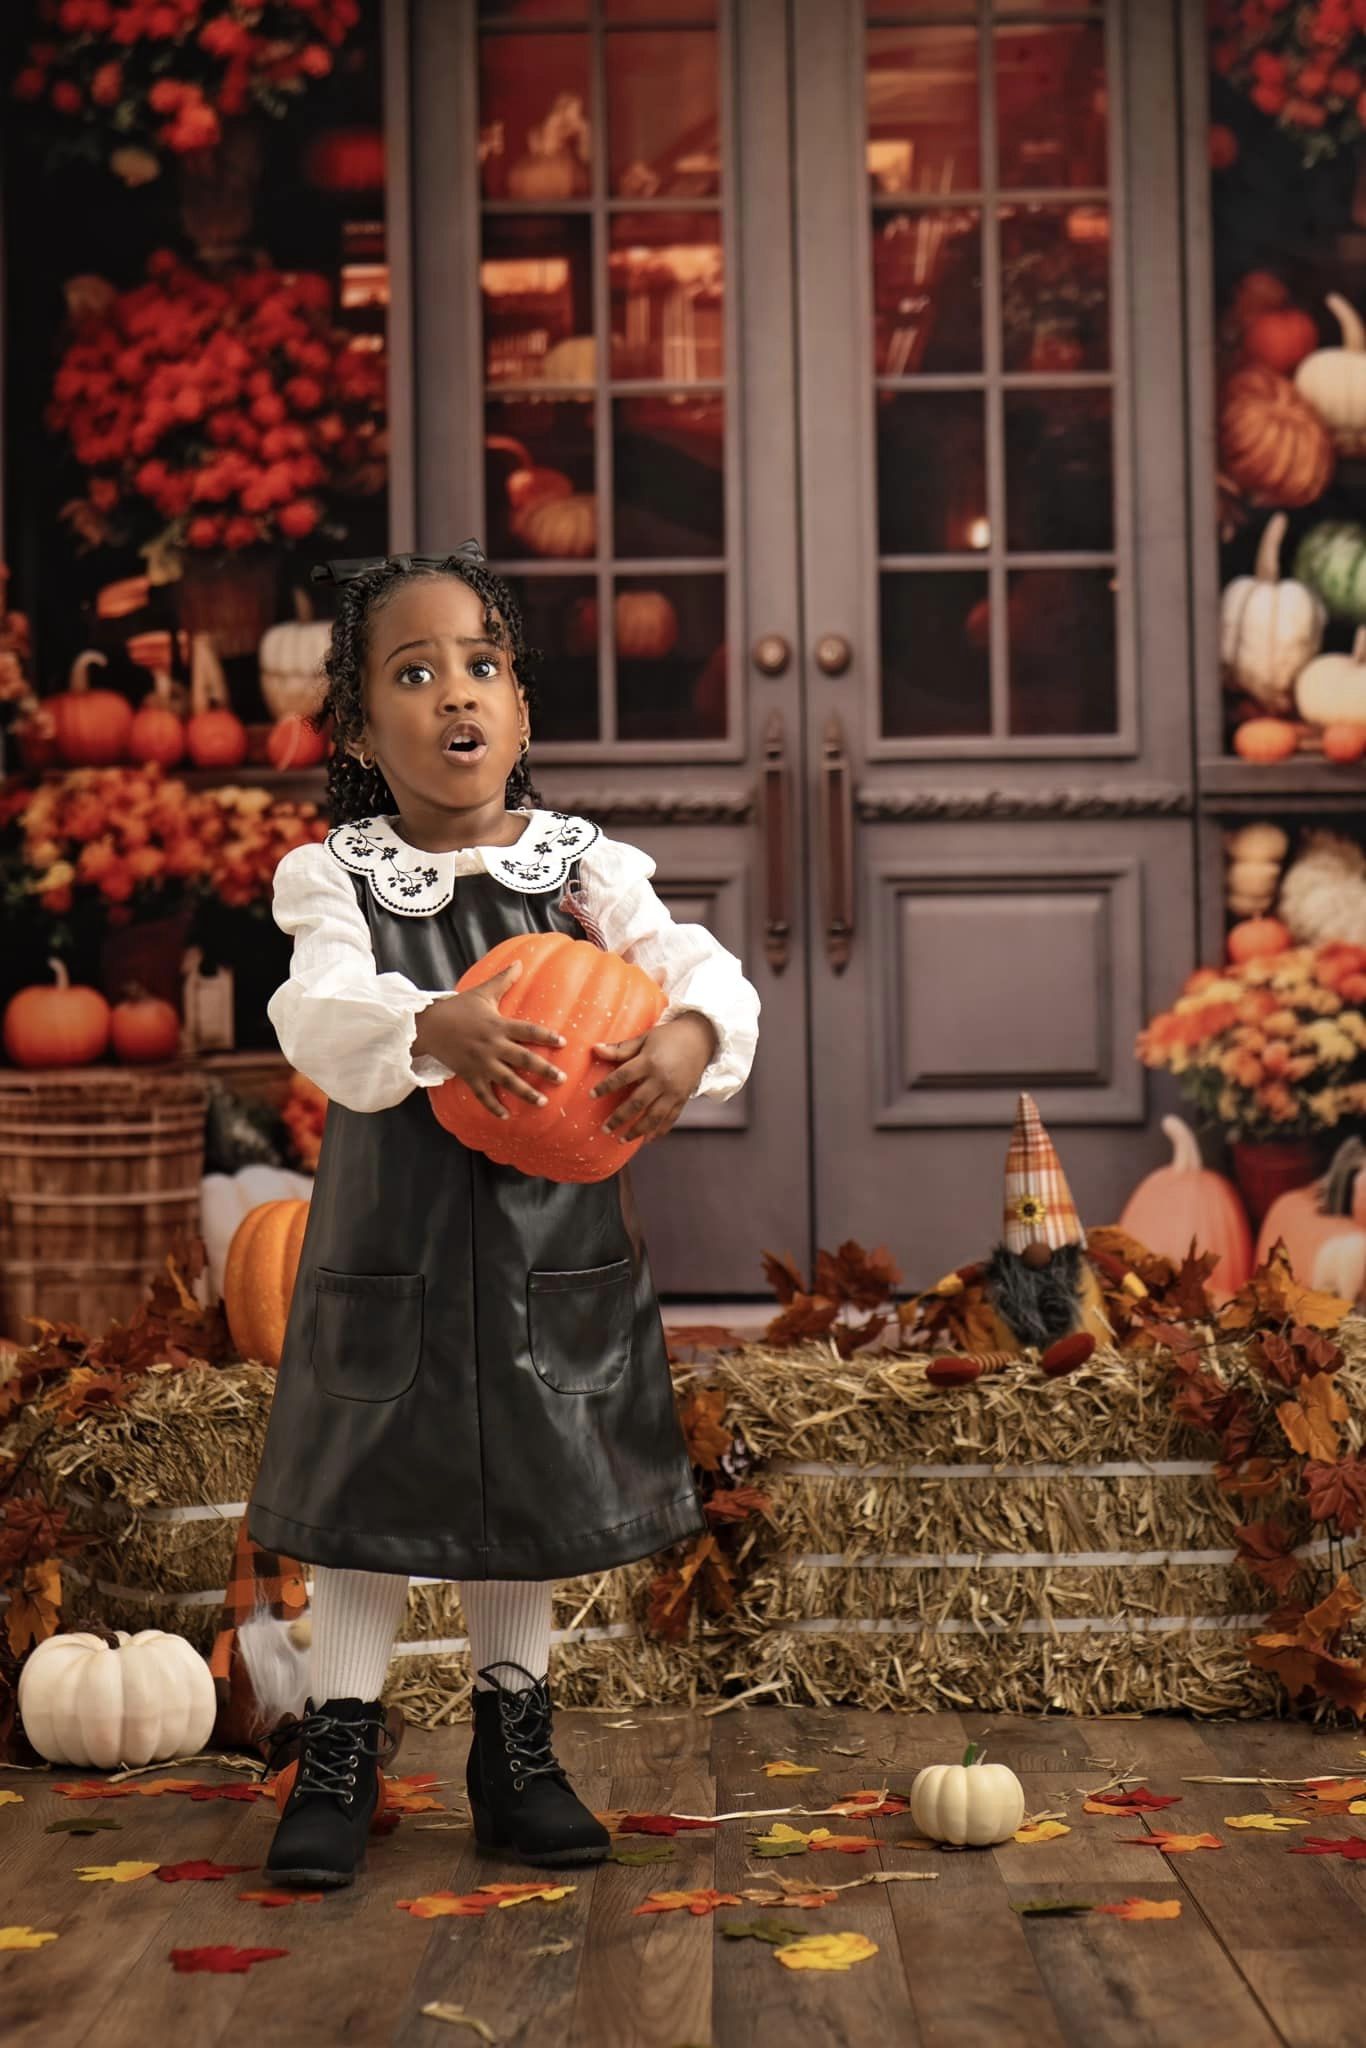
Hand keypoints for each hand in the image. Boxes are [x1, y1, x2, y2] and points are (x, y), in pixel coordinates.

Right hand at [412, 959, 565, 1119]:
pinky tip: (505, 1117)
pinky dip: (493, 1106)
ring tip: (542, 1102)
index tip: (563, 1043)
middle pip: (523, 1059)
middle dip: (544, 1070)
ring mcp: (481, 1062)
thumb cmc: (457, 1007)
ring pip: (507, 1080)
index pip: (528, 1031)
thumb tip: (519, 961)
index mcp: (498, 1025)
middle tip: (562, 1079)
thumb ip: (503, 979)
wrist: (428, 1025)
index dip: (546, 1037)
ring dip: (525, 1093)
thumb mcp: (481, 992)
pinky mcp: (469, 1074)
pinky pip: (483, 1094)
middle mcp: (492, 1045)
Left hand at [589, 1012, 717, 1143]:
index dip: (605, 1087)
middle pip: (637, 1103)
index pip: (622, 1077)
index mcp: (649, 1061)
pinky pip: (671, 1119)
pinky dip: (659, 1131)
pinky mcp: (683, 1098)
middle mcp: (662, 1079)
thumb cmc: (669, 1036)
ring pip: (654, 1116)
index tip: (591, 1095)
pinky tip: (647, 1140)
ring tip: (622, 1140)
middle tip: (604, 1128)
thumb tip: (595, 1049)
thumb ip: (621, 1048)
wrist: (701, 1038)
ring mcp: (674, 1091)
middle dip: (619, 1118)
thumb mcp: (644, 1038)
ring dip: (637, 1130)